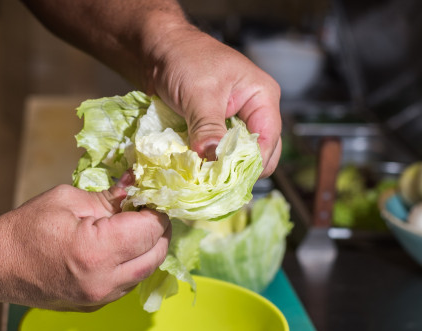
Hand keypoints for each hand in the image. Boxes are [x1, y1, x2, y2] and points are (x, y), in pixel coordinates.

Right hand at [0, 183, 170, 311]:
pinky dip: (134, 263)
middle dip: (159, 230)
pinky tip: (120, 247)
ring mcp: (101, 299)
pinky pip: (129, 283)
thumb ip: (108, 196)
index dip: (156, 210)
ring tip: (134, 227)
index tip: (151, 197)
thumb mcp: (68, 200)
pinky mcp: (96, 306)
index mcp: (97, 250)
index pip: (150, 230)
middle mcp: (104, 281)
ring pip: (147, 271)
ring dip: (149, 248)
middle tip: (147, 210)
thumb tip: (137, 184)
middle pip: (156, 254)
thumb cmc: (26, 227)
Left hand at [145, 23, 281, 177]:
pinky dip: (205, 162)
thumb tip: (212, 157)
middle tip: (213, 183)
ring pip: (234, 156)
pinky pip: (215, 153)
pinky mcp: (213, 130)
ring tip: (201, 178)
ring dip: (218, 167)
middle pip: (257, 153)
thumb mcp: (199, 93)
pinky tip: (193, 169)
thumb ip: (208, 126)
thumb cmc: (184, 59)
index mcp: (261, 97)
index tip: (227, 179)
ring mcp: (232, 122)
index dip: (251, 163)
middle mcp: (252, 112)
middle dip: (236, 169)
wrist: (158, 50)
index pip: (269, 140)